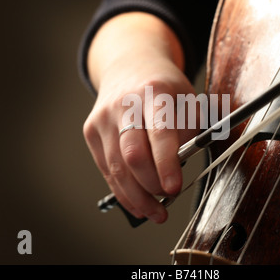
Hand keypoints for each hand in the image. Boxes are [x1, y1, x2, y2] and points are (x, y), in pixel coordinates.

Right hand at [83, 13, 198, 222]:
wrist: (130, 66)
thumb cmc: (164, 86)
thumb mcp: (187, 99)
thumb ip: (188, 132)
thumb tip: (178, 169)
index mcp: (154, 92)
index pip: (159, 133)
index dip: (166, 164)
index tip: (174, 189)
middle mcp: (123, 104)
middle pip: (132, 155)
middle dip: (152, 185)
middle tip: (169, 197)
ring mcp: (103, 118)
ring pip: (117, 168)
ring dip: (137, 197)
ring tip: (155, 212)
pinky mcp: (91, 131)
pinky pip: (107, 169)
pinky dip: (122, 191)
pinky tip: (137, 203)